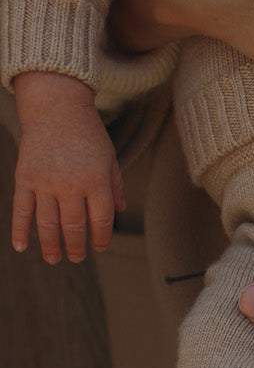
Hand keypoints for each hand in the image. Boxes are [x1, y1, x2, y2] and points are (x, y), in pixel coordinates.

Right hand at [11, 73, 125, 262]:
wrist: (56, 108)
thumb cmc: (87, 133)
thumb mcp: (109, 156)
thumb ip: (115, 185)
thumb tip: (119, 211)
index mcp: (96, 180)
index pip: (101, 219)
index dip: (101, 238)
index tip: (100, 247)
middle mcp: (71, 185)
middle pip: (74, 226)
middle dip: (76, 247)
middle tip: (77, 258)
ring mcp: (46, 183)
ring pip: (48, 224)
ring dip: (51, 246)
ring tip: (54, 259)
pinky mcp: (25, 179)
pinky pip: (21, 210)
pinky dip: (20, 231)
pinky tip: (22, 247)